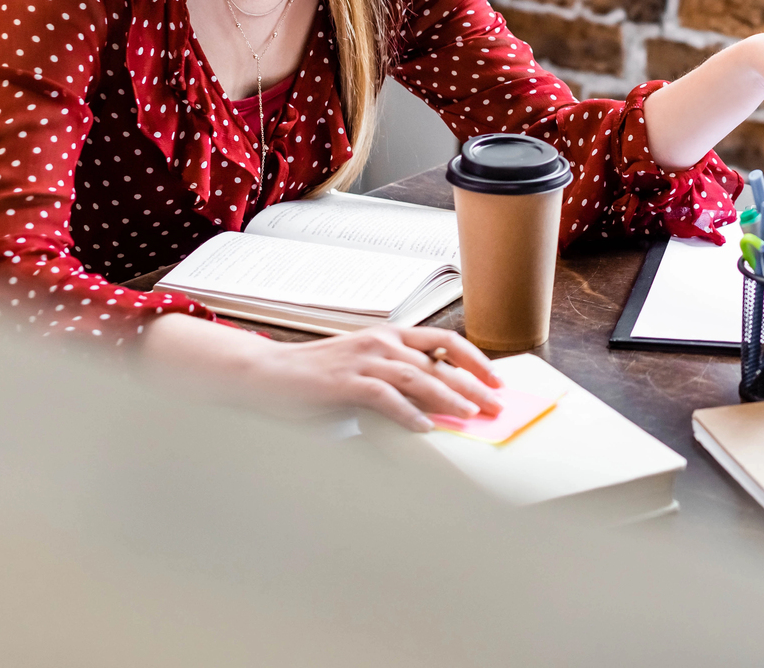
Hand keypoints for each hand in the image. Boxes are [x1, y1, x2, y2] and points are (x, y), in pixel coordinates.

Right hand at [141, 316, 502, 431]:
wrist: (267, 374)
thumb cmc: (316, 379)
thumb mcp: (364, 376)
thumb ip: (396, 386)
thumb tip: (434, 410)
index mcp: (390, 336)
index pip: (444, 341)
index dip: (474, 359)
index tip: (496, 380)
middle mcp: (382, 342)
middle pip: (439, 360)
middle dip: (472, 383)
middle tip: (494, 405)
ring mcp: (363, 359)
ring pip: (418, 376)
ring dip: (448, 398)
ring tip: (469, 416)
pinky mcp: (344, 380)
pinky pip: (384, 396)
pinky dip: (407, 413)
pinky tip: (423, 427)